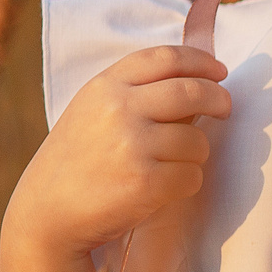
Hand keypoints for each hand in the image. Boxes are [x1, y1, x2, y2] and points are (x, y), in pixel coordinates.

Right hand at [4, 46, 231, 257]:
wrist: (46, 214)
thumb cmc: (77, 162)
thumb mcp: (93, 111)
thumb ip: (136, 93)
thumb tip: (199, 84)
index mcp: (105, 86)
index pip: (165, 58)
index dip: (200, 61)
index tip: (219, 71)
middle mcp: (119, 109)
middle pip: (193, 91)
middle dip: (219, 99)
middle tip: (225, 108)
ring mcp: (132, 145)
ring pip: (197, 140)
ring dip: (194, 154)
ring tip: (170, 164)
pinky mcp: (145, 182)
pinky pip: (192, 176)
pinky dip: (186, 183)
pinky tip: (163, 188)